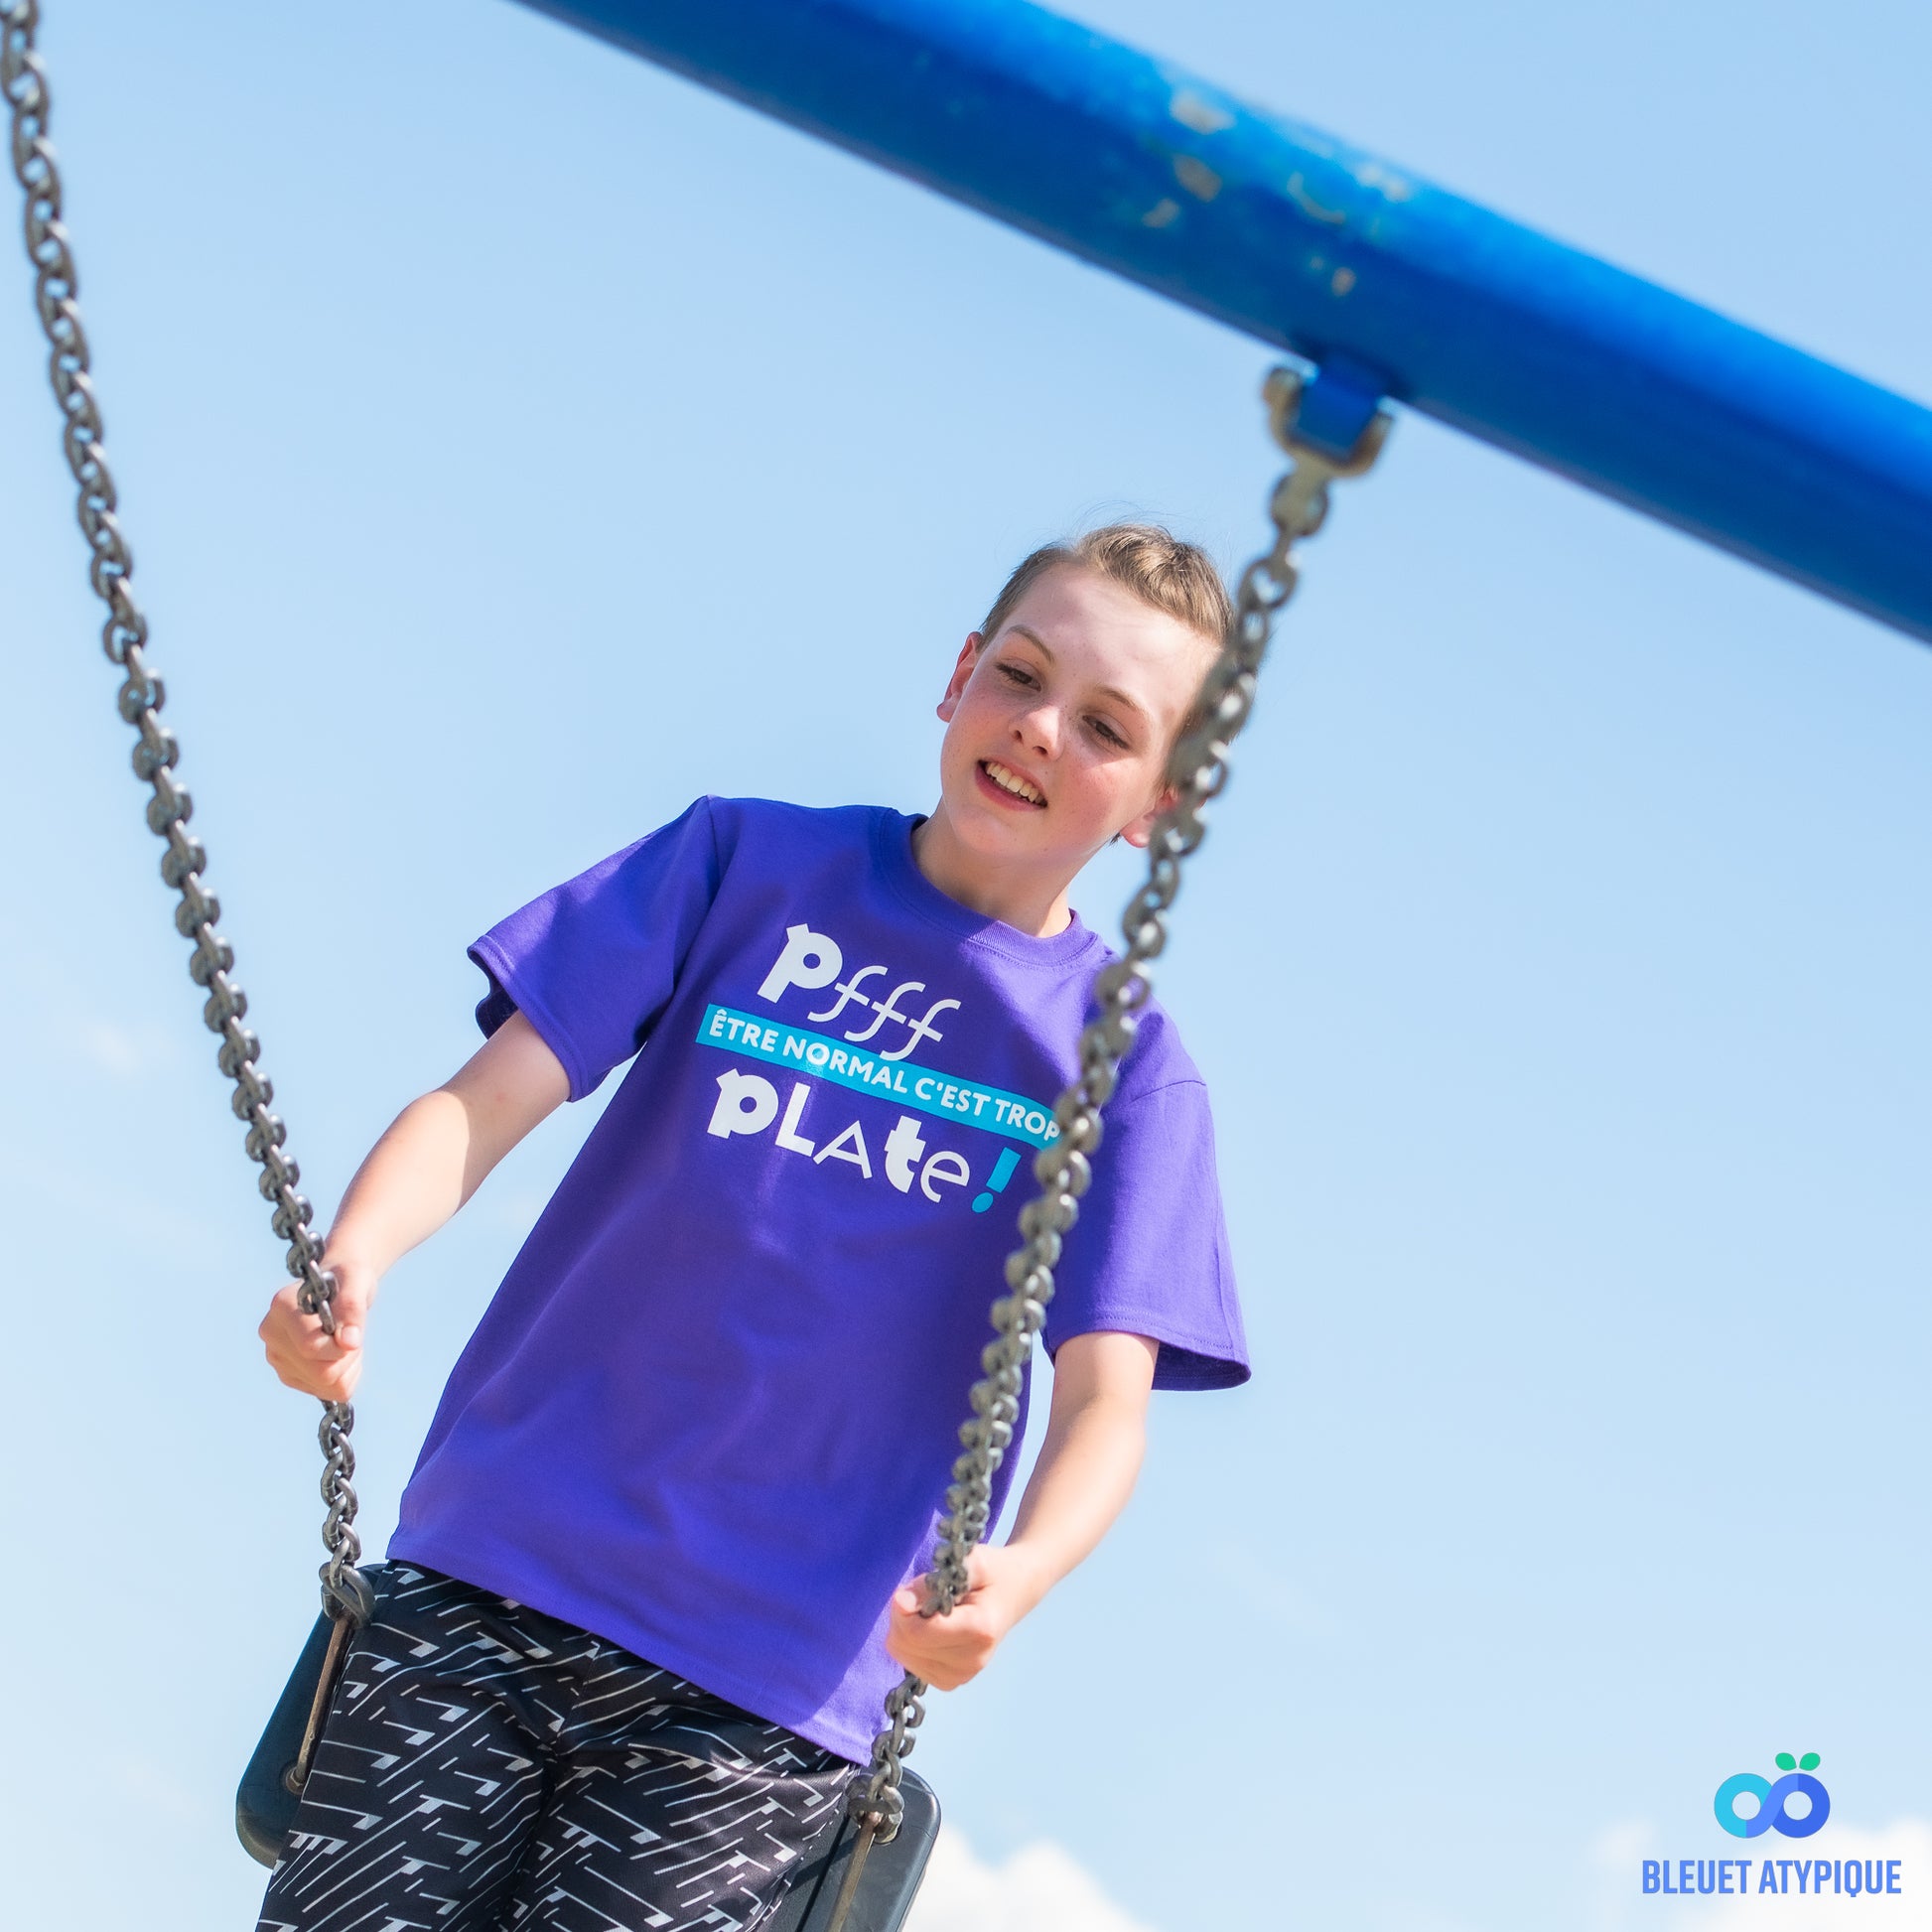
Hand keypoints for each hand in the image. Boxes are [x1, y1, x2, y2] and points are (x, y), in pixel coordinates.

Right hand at [259, 1257, 373, 1401]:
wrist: (338, 1288)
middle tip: (351, 1334)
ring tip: (343, 1340)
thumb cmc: (347, 1280)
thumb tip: (349, 1343)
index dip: (341, 1347)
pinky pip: (328, 1392)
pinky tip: (338, 1355)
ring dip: (347, 1366)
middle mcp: (272, 1335)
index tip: (352, 1330)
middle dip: (347, 1357)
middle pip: (320, 1373)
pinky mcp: (288, 1375)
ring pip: (325, 1386)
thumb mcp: (357, 1282)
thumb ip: (353, 1308)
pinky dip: (344, 1376)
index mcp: (282, 1307)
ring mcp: (277, 1358)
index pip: (311, 1347)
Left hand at [884, 1543, 1051, 1690]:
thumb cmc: (993, 1572)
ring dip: (905, 1627)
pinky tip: (930, 1627)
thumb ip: (935, 1580)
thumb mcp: (972, 1561)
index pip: (917, 1633)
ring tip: (930, 1609)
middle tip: (924, 1595)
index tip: (914, 1587)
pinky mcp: (951, 1681)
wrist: (1015, 1592)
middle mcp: (972, 1660)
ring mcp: (962, 1675)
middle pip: (905, 1644)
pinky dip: (911, 1642)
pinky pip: (910, 1663)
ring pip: (903, 1654)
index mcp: (979, 1630)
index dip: (904, 1607)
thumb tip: (900, 1602)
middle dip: (903, 1615)